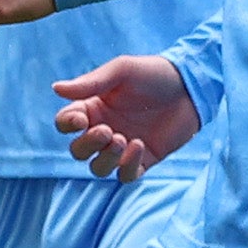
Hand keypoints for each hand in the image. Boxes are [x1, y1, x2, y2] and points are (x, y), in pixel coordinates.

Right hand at [53, 54, 201, 181]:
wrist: (191, 88)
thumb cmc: (153, 73)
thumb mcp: (121, 71)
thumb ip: (90, 82)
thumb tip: (56, 88)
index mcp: (93, 107)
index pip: (65, 123)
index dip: (67, 125)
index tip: (82, 119)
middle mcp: (104, 129)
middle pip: (78, 150)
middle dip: (88, 144)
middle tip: (108, 131)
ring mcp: (123, 148)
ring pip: (98, 168)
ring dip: (105, 159)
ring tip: (122, 140)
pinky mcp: (144, 160)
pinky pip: (125, 176)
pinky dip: (127, 167)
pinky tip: (139, 146)